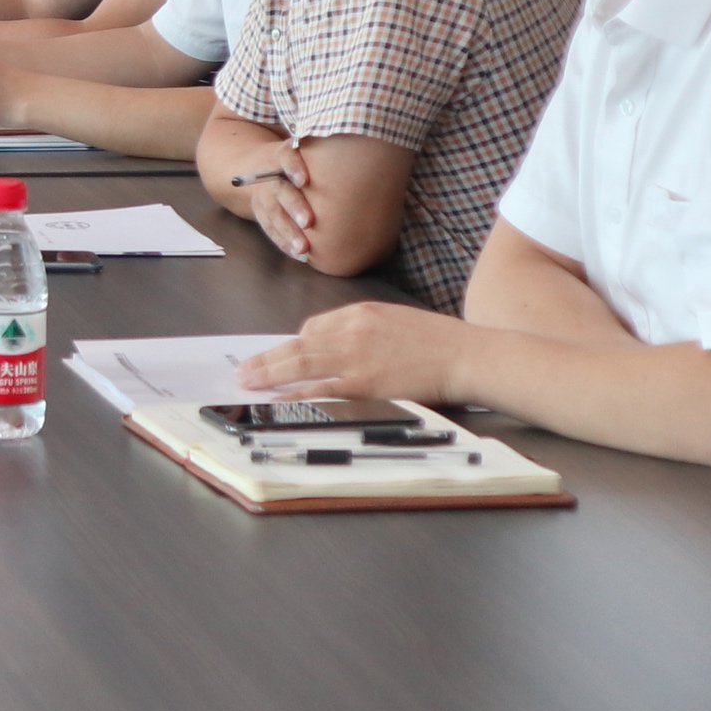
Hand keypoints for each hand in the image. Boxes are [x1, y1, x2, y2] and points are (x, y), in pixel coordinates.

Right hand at [230, 140, 315, 262]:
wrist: (252, 169)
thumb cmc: (293, 159)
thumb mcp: (301, 149)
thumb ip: (324, 153)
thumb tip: (368, 163)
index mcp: (280, 156)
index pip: (285, 157)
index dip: (293, 168)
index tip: (304, 180)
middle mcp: (269, 176)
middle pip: (280, 191)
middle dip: (293, 207)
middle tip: (309, 222)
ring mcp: (263, 197)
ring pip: (273, 215)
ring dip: (288, 232)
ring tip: (303, 249)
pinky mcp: (261, 213)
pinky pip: (270, 229)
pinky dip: (284, 242)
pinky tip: (299, 255)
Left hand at [239, 303, 469, 402]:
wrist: (468, 356)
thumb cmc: (440, 343)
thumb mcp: (398, 321)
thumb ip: (366, 330)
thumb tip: (338, 344)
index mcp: (362, 313)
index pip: (314, 328)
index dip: (292, 345)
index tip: (279, 356)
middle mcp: (353, 331)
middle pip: (298, 345)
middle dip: (267, 358)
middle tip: (243, 369)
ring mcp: (357, 358)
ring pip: (301, 365)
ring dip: (270, 374)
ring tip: (248, 382)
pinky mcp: (365, 383)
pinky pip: (321, 389)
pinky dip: (296, 393)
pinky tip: (279, 398)